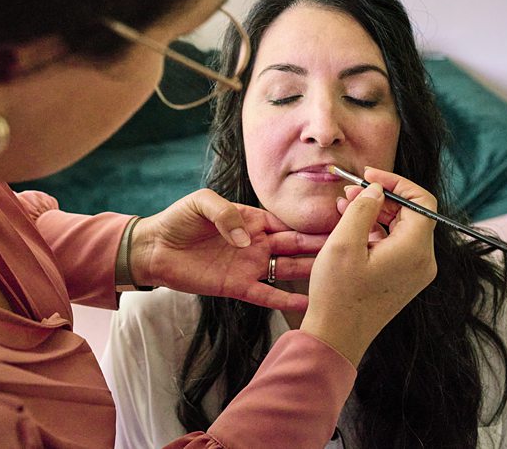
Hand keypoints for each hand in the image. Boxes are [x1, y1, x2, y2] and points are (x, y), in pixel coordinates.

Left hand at [129, 189, 326, 312]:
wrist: (153, 249)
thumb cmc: (177, 220)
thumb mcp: (201, 202)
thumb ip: (226, 213)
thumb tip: (247, 239)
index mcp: (250, 219)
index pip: (286, 222)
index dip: (309, 223)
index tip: (337, 223)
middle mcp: (255, 243)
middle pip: (295, 245)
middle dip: (321, 247)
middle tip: (353, 248)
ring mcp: (248, 266)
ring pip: (286, 269)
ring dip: (310, 272)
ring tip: (339, 276)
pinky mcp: (237, 286)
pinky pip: (266, 294)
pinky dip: (286, 299)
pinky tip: (308, 303)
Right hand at [300, 167, 436, 366]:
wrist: (337, 336)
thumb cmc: (338, 294)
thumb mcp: (344, 243)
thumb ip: (362, 209)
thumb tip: (376, 190)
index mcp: (415, 250)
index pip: (421, 201)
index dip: (396, 182)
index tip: (369, 175)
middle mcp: (423, 260)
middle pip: (412, 213)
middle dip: (381, 196)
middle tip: (350, 190)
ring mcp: (415, 271)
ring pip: (401, 227)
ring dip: (375, 212)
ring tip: (344, 204)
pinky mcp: (403, 278)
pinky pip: (395, 244)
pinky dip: (376, 230)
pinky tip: (350, 225)